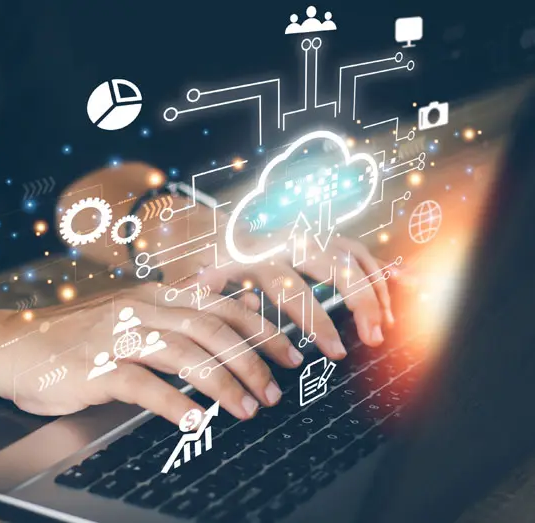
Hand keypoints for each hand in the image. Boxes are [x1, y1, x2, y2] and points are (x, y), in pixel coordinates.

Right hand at [0, 283, 304, 423]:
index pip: (219, 304)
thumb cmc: (73, 337)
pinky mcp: (96, 369)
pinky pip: (144, 386)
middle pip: (210, 329)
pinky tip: (196, 422)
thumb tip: (231, 306)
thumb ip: (173, 313)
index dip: (260, 328)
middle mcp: (139, 310)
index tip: (288, 352)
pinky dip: (175, 404)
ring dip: (223, 384)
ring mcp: (117, 338)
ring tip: (247, 409)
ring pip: (184, 355)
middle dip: (251, 360)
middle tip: (275, 389)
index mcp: (151, 295)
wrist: (12, 346)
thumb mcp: (125, 314)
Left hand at [143, 202, 393, 357]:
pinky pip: (356, 248)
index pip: (293, 289)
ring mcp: (306, 234)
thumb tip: (232, 310)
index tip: (335, 350)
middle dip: (359, 302)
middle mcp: (285, 239)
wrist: (203, 226)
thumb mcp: (193, 276)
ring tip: (387, 324)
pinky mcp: (318, 235)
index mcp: (254, 254)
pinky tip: (403, 286)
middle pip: (334, 267)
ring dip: (374, 288)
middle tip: (373, 337)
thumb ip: (207, 294)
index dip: (317, 320)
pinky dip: (380, 267)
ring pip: (351, 255)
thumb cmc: (198, 260)